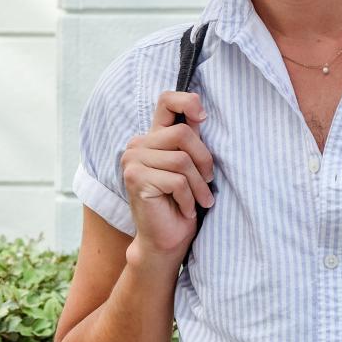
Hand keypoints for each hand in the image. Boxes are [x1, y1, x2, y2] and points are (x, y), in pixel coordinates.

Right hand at [120, 91, 215, 262]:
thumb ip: (192, 140)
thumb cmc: (182, 202)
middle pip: (183, 133)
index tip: (203, 117)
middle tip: (208, 182)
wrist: (166, 240)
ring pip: (182, 159)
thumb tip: (201, 113)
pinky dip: (189, 198)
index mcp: (153, 137)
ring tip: (201, 201)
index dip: (188, 101)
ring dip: (199, 185)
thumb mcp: (191, 166)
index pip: (167, 100)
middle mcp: (138, 144)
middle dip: (204, 160)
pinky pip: (177, 181)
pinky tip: (186, 209)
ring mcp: (133, 161)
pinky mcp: (136, 179)